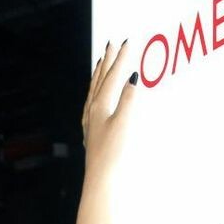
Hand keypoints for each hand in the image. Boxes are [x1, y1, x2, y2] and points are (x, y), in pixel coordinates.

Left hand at [80, 38, 137, 181]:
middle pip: (100, 81)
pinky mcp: (92, 136)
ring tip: (100, 64)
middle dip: (107, 62)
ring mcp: (90, 124)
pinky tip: (95, 100)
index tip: (128, 42)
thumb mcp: (124, 123)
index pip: (112, 77)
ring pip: (93, 93)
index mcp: (99, 106)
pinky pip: (91, 107)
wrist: (100, 181)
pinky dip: (95, 96)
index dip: (121, 59)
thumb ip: (129, 99)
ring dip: (98, 76)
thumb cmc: (112, 154)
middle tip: (111, 44)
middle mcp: (92, 112)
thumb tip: (133, 78)